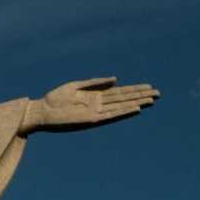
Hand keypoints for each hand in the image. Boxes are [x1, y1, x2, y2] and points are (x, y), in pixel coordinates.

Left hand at [21, 77, 159, 134]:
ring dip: (136, 104)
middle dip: (140, 96)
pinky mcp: (91, 120)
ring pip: (121, 107)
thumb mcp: (76, 86)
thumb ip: (95, 82)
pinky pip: (111, 116)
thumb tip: (116, 79)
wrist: (41, 111)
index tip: (149, 87)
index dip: (134, 90)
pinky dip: (123, 112)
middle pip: (124, 99)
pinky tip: (135, 108)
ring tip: (152, 100)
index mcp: (95, 96)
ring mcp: (96, 113)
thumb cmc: (54, 99)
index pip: (119, 92)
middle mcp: (98, 105)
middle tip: (158, 93)